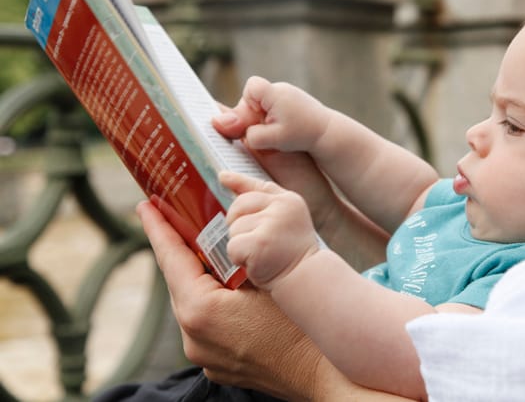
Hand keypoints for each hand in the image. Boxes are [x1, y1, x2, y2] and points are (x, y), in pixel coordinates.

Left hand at [137, 200, 321, 397]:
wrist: (324, 373)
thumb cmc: (302, 323)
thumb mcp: (267, 278)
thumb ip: (234, 260)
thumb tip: (220, 240)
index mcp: (200, 311)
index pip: (171, 259)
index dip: (157, 228)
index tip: (144, 207)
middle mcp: (194, 338)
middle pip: (180, 282)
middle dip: (180, 250)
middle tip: (178, 220)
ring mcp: (204, 356)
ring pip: (193, 304)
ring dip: (199, 278)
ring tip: (210, 253)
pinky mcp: (219, 365)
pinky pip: (207, 326)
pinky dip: (213, 303)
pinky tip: (231, 289)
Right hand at [213, 76, 329, 153]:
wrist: (329, 134)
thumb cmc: (302, 135)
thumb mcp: (272, 138)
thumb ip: (246, 131)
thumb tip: (218, 123)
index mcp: (274, 93)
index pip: (251, 88)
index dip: (247, 104)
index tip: (256, 119)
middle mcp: (279, 89)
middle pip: (251, 100)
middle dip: (252, 117)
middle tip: (264, 134)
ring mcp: (284, 95)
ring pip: (260, 106)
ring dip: (261, 121)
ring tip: (275, 135)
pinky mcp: (288, 103)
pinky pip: (269, 109)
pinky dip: (270, 121)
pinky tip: (279, 133)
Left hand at [220, 171, 320, 290]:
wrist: (307, 279)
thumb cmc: (293, 255)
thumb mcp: (286, 220)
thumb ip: (263, 201)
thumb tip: (224, 177)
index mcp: (289, 201)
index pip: (258, 187)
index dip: (238, 181)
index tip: (222, 177)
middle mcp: (281, 207)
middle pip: (238, 207)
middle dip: (238, 225)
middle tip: (255, 243)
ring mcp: (271, 224)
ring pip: (234, 229)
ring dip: (240, 245)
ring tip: (260, 255)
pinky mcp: (259, 242)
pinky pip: (232, 246)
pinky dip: (239, 258)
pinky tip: (256, 264)